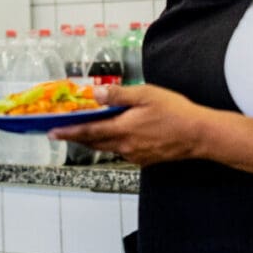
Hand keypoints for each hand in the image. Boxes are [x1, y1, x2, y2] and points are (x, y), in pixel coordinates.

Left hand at [48, 84, 207, 166]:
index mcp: (122, 129)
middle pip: (94, 142)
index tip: (52, 133)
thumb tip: (96, 93)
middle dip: (77, 137)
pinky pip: (124, 151)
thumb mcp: (146, 94)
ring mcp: (135, 155)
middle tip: (62, 132)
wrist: (200, 135)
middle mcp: (125, 146)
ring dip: (96, 140)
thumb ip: (119, 94)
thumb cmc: (176, 112)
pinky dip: (115, 143)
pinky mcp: (145, 159)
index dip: (68, 132)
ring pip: (109, 147)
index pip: (88, 132)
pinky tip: (120, 135)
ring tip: (88, 131)